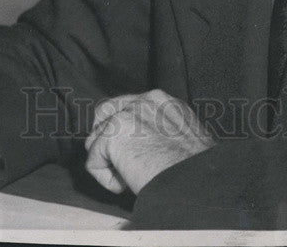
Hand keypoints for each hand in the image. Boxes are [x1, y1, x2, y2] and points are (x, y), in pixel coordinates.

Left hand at [84, 89, 213, 194]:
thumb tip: (141, 142)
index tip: (131, 152)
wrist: (193, 180)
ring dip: (108, 161)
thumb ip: (159, 129)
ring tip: (129, 177)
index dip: (124, 131)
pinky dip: (106, 179)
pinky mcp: (112, 135)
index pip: (127, 106)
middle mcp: (143, 101)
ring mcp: (126, 115)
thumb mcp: (182, 136)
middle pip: (103, 113)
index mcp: (162, 100)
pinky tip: (125, 185)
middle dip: (104, 138)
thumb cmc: (193, 168)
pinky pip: (93, 161)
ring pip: (95, 139)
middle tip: (118, 163)